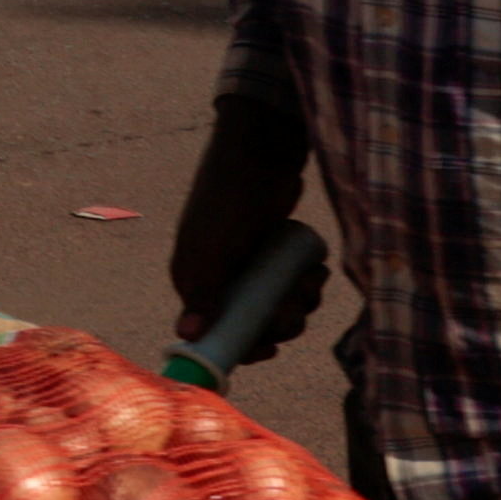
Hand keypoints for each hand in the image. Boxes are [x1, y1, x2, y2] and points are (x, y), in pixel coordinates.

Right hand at [166, 98, 318, 358]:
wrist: (262, 152)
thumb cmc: (230, 197)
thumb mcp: (214, 247)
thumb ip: (202, 290)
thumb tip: (185, 335)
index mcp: (194, 279)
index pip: (215, 332)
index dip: (244, 345)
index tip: (271, 347)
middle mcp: (219, 277)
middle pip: (252, 324)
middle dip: (280, 321)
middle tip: (296, 306)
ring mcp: (248, 266)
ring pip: (276, 306)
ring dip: (299, 303)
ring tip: (311, 280)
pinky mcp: (272, 255)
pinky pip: (290, 286)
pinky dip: (306, 285)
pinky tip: (315, 270)